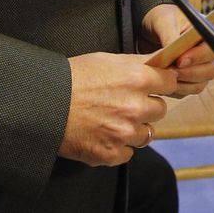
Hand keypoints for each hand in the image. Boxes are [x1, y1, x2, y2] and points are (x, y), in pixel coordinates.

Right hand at [60, 52, 177, 165]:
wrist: (44, 105)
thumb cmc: (72, 78)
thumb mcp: (107, 60)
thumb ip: (138, 62)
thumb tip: (162, 60)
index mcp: (136, 80)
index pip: (170, 82)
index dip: (161, 83)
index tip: (154, 85)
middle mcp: (135, 107)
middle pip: (160, 110)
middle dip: (146, 106)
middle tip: (125, 103)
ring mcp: (124, 133)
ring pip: (146, 134)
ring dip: (133, 128)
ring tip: (110, 119)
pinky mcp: (112, 153)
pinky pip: (128, 153)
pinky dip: (117, 146)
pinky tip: (102, 134)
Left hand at [141, 3, 213, 96]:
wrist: (154, 30)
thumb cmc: (164, 20)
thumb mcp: (164, 21)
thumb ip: (170, 35)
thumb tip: (171, 50)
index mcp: (211, 30)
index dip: (199, 55)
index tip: (180, 60)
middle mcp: (211, 52)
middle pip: (211, 68)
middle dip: (190, 72)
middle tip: (171, 71)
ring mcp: (203, 67)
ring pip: (201, 82)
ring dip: (183, 84)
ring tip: (165, 78)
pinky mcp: (193, 80)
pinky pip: (189, 90)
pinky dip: (177, 90)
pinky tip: (164, 84)